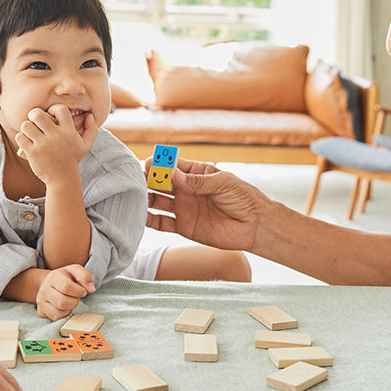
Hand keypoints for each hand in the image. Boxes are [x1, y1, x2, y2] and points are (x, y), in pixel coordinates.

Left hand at [15, 105, 96, 183]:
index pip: (59, 109)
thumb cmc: (72, 159)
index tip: (50, 116)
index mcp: (68, 130)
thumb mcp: (85, 146)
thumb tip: (90, 116)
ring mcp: (44, 144)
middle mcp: (56, 135)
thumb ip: (92, 130)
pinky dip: (21, 138)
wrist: (63, 179)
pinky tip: (25, 140)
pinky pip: (21, 137)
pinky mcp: (33, 153)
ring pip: (26, 125)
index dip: (52, 109)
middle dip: (33, 115)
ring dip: (26, 127)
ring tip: (29, 132)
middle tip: (34, 121)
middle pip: (37, 114)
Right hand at [35, 265, 94, 319]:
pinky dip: (64, 314)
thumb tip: (91, 289)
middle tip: (76, 297)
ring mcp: (42, 301)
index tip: (83, 291)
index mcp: (53, 277)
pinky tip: (65, 307)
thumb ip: (85, 276)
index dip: (78, 291)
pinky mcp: (42, 311)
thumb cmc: (65, 278)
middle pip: (62, 301)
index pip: (66, 286)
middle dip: (74, 301)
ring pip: (58, 311)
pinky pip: (55, 317)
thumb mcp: (75, 271)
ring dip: (69, 308)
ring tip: (70, 301)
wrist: (49, 284)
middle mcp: (45, 289)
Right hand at [145, 158, 267, 252]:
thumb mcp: (223, 183)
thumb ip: (197, 181)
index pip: (172, 166)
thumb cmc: (244, 198)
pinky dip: (150, 220)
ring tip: (135, 197)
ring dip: (145, 198)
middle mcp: (186, 190)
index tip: (147, 164)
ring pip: (157, 201)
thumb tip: (174, 175)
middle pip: (161, 183)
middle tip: (136, 180)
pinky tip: (141, 217)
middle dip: (148, 180)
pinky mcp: (184, 226)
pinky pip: (162, 223)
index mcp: (196, 174)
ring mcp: (183, 208)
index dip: (159, 164)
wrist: (256, 226)